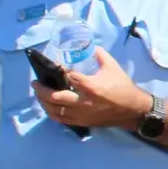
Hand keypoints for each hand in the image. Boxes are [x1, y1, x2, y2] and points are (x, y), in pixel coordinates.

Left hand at [32, 46, 148, 131]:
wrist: (132, 110)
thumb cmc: (123, 87)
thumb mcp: (113, 67)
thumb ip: (99, 55)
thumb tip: (90, 46)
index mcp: (90, 86)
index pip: (68, 77)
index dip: (58, 71)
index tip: (53, 66)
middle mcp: (83, 102)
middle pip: (55, 98)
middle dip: (41, 90)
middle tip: (35, 83)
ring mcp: (81, 114)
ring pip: (55, 111)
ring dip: (44, 103)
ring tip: (39, 95)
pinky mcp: (82, 122)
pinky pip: (62, 120)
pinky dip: (53, 113)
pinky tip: (49, 107)